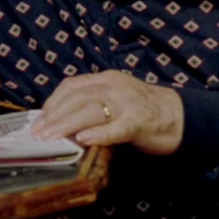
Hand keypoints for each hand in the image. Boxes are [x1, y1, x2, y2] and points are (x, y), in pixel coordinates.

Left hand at [30, 71, 182, 154]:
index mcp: (108, 79)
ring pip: (91, 110)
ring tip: (51, 137)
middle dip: (54, 116)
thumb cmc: (144, 111)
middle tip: (38, 133)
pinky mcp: (140, 122)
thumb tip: (60, 121)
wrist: (180, 117)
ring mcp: (128, 103)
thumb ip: (93, 104)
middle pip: (78, 98)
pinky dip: (98, 133)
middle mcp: (116, 86)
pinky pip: (115, 128)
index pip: (73, 86)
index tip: (39, 118)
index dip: (53, 102)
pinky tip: (83, 140)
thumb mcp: (116, 99)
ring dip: (66, 125)